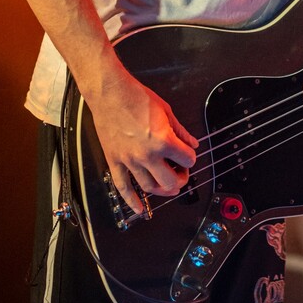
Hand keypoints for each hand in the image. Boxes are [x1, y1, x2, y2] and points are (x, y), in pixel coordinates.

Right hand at [88, 68, 198, 214]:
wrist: (110, 93)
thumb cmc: (136, 98)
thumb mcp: (167, 111)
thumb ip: (181, 131)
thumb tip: (193, 143)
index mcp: (163, 141)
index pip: (187, 159)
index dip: (190, 158)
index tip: (188, 155)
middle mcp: (147, 155)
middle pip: (170, 182)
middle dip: (180, 179)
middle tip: (181, 174)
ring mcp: (130, 160)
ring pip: (149, 188)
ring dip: (162, 190)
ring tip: (167, 186)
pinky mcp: (115, 161)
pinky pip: (123, 188)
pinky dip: (131, 201)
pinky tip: (139, 209)